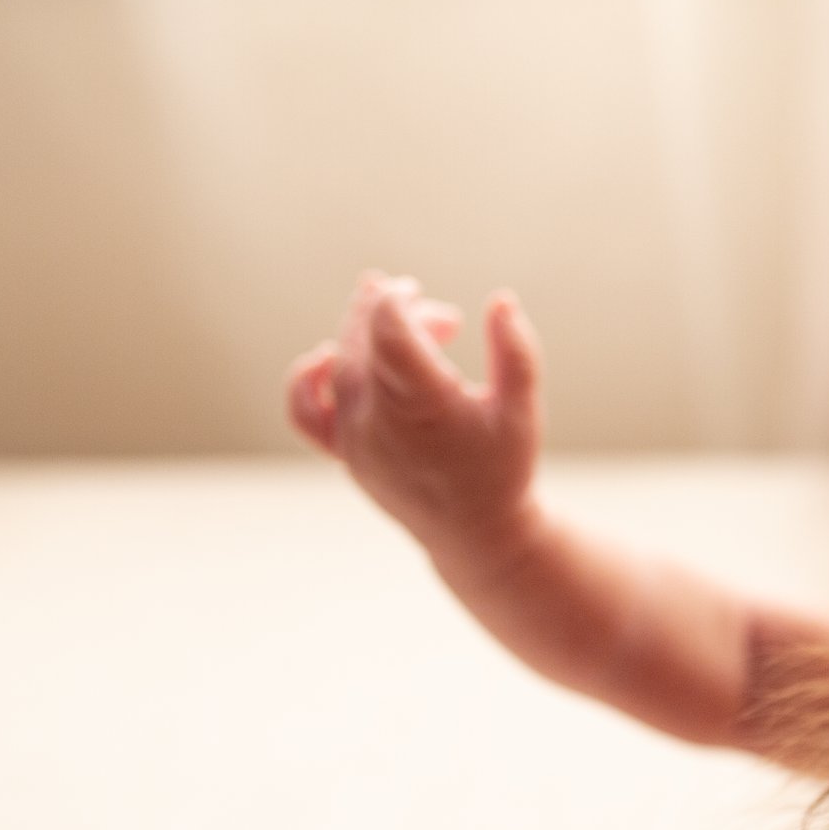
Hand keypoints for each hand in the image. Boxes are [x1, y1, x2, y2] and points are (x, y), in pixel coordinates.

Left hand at [286, 273, 542, 559]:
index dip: (397, 300)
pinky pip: (305, 409)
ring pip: (340, 363)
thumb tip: (501, 300)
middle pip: (364, 338)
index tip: (420, 294)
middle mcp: (377, 419)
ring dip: (367, 332)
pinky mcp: (342, 451)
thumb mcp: (523, 412)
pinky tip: (326, 357)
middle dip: (396, 312)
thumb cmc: (503, 471)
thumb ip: (516, 353)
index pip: (388, 329)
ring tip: (409, 329)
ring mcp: (353, 436)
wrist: (476, 535)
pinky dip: (307, 376)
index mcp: (423, 406)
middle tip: (443, 320)